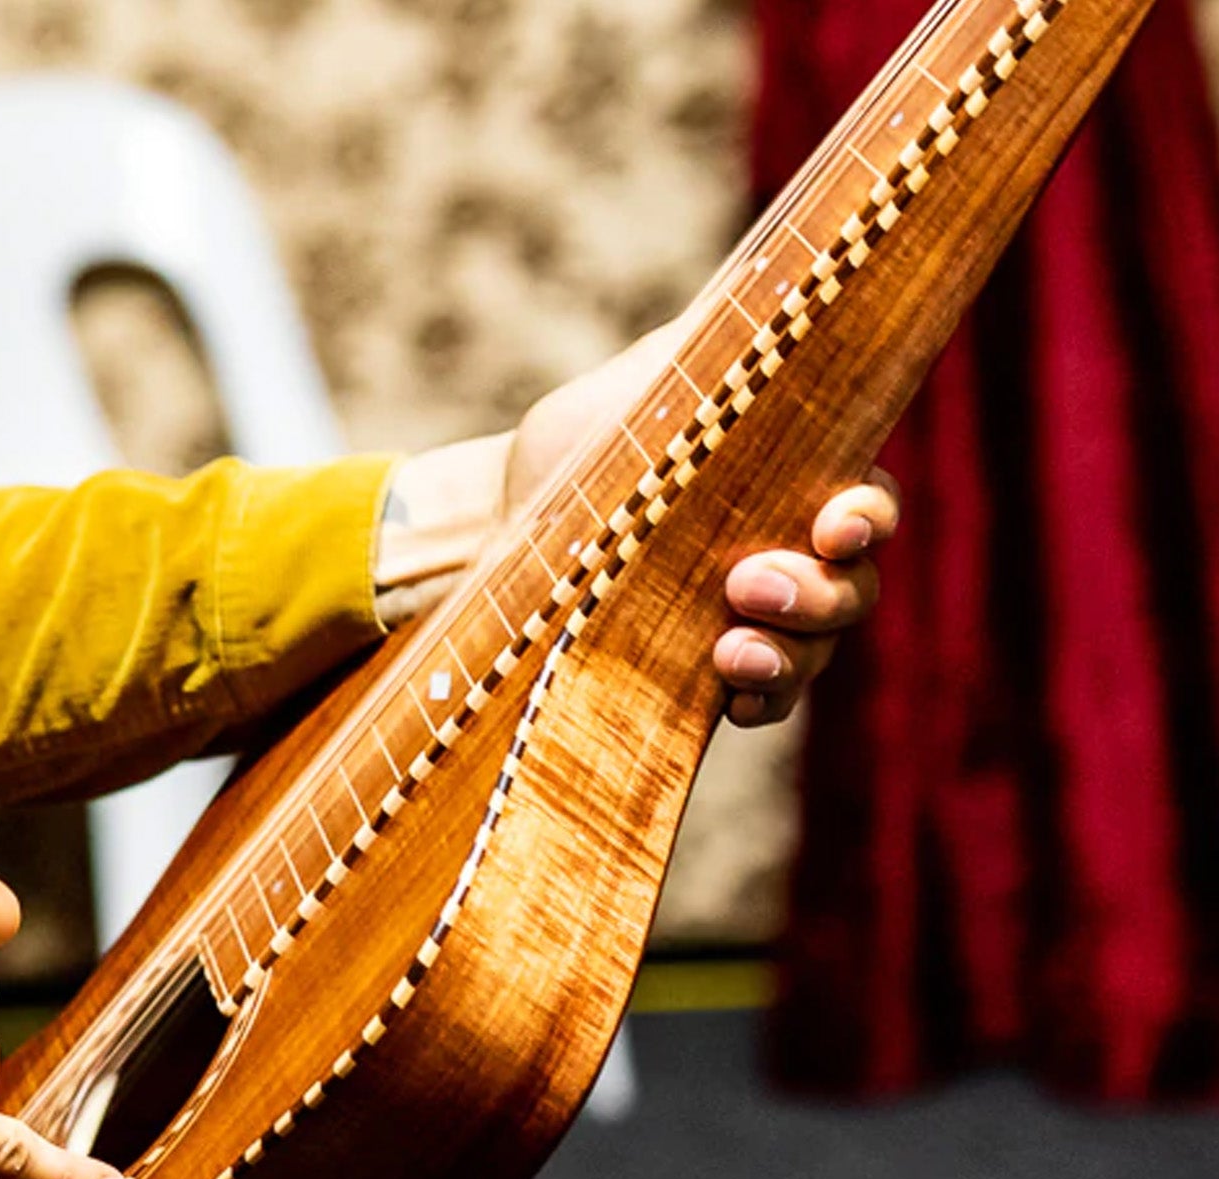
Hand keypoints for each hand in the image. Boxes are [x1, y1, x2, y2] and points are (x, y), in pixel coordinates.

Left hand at [379, 321, 902, 725]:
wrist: (496, 533)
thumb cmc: (573, 452)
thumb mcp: (626, 395)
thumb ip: (693, 359)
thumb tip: (766, 290)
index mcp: (789, 480)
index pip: (865, 503)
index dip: (866, 519)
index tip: (833, 523)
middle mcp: (788, 554)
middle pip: (854, 587)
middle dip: (819, 593)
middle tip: (752, 584)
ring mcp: (753, 623)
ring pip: (816, 652)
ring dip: (789, 655)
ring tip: (731, 650)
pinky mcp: (703, 679)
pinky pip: (765, 703)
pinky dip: (761, 704)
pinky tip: (734, 702)